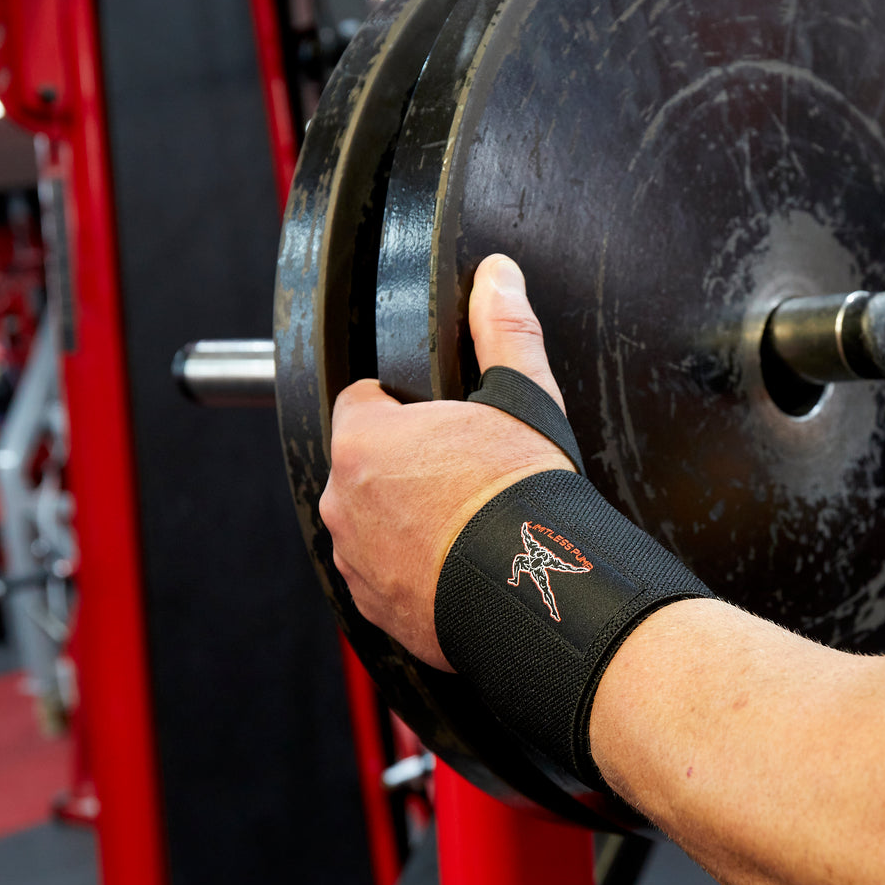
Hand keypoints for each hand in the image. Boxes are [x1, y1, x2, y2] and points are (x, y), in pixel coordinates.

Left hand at [320, 255, 573, 670]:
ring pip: (371, 524)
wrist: (538, 595)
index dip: (401, 407)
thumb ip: (503, 330)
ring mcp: (356, 560)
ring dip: (403, 521)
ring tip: (463, 525)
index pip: (361, 402)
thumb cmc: (521, 499)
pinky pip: (384, 577)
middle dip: (402, 468)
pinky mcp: (376, 608)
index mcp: (366, 441)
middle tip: (460, 476)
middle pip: (364, 467)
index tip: (436, 423)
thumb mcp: (523, 398)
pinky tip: (457, 565)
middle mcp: (345, 502)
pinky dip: (412, 570)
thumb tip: (498, 277)